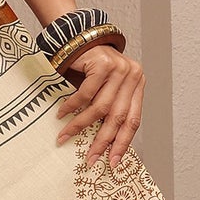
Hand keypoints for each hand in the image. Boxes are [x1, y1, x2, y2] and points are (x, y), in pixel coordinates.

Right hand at [53, 41, 144, 167]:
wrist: (77, 37)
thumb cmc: (89, 68)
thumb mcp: (104, 90)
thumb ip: (107, 109)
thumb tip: (101, 145)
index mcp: (137, 85)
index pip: (134, 120)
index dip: (122, 142)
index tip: (112, 162)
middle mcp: (133, 76)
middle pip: (118, 117)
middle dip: (102, 141)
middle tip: (90, 158)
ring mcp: (120, 69)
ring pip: (101, 108)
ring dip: (80, 125)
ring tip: (65, 136)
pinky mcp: (104, 64)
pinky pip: (86, 94)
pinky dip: (72, 106)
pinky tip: (62, 114)